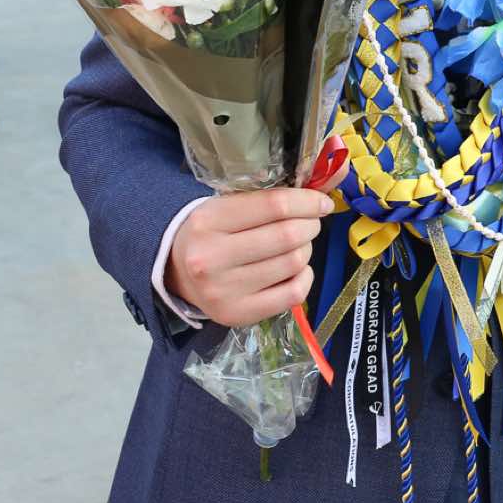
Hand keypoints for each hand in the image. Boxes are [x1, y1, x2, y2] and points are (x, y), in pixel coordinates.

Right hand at [165, 188, 327, 327]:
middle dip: (310, 225)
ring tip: (298, 245)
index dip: (308, 201)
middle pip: (288, 236)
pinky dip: (305, 277)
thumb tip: (325, 188)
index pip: (275, 205)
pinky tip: (295, 269)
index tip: (322, 202)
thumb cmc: (212, 233)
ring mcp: (223, 291)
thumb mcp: (226, 205)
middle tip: (311, 223)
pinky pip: (293, 293)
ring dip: (306, 250)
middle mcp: (210, 258)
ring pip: (294, 263)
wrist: (178, 273)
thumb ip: (267, 197)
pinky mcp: (237, 314)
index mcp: (207, 221)